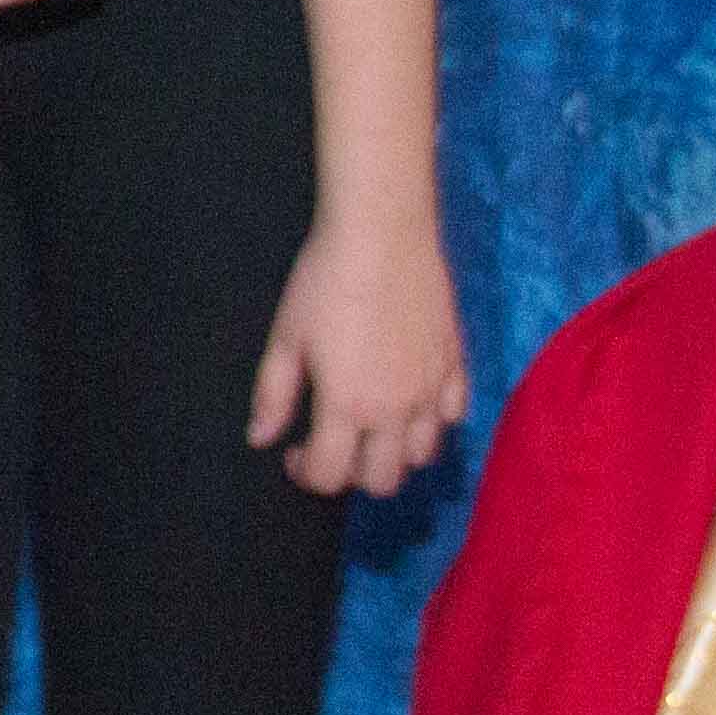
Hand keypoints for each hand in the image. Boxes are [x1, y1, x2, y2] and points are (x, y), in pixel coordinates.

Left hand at [248, 215, 466, 496]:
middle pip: (383, 480)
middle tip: (332, 445)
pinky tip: (408, 399)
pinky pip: (454, 415)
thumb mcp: (286, 339)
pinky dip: (432, 421)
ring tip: (371, 425)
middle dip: (352, 474)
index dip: (306, 475)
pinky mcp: (455, 364)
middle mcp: (395, 409)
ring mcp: (431, 389)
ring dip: (394, 453)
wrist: (383, 233)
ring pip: (423, 455)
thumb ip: (272, 395)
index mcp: (347, 406)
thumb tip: (260, 439)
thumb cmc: (325, 282)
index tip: (295, 452)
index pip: (330, 476)